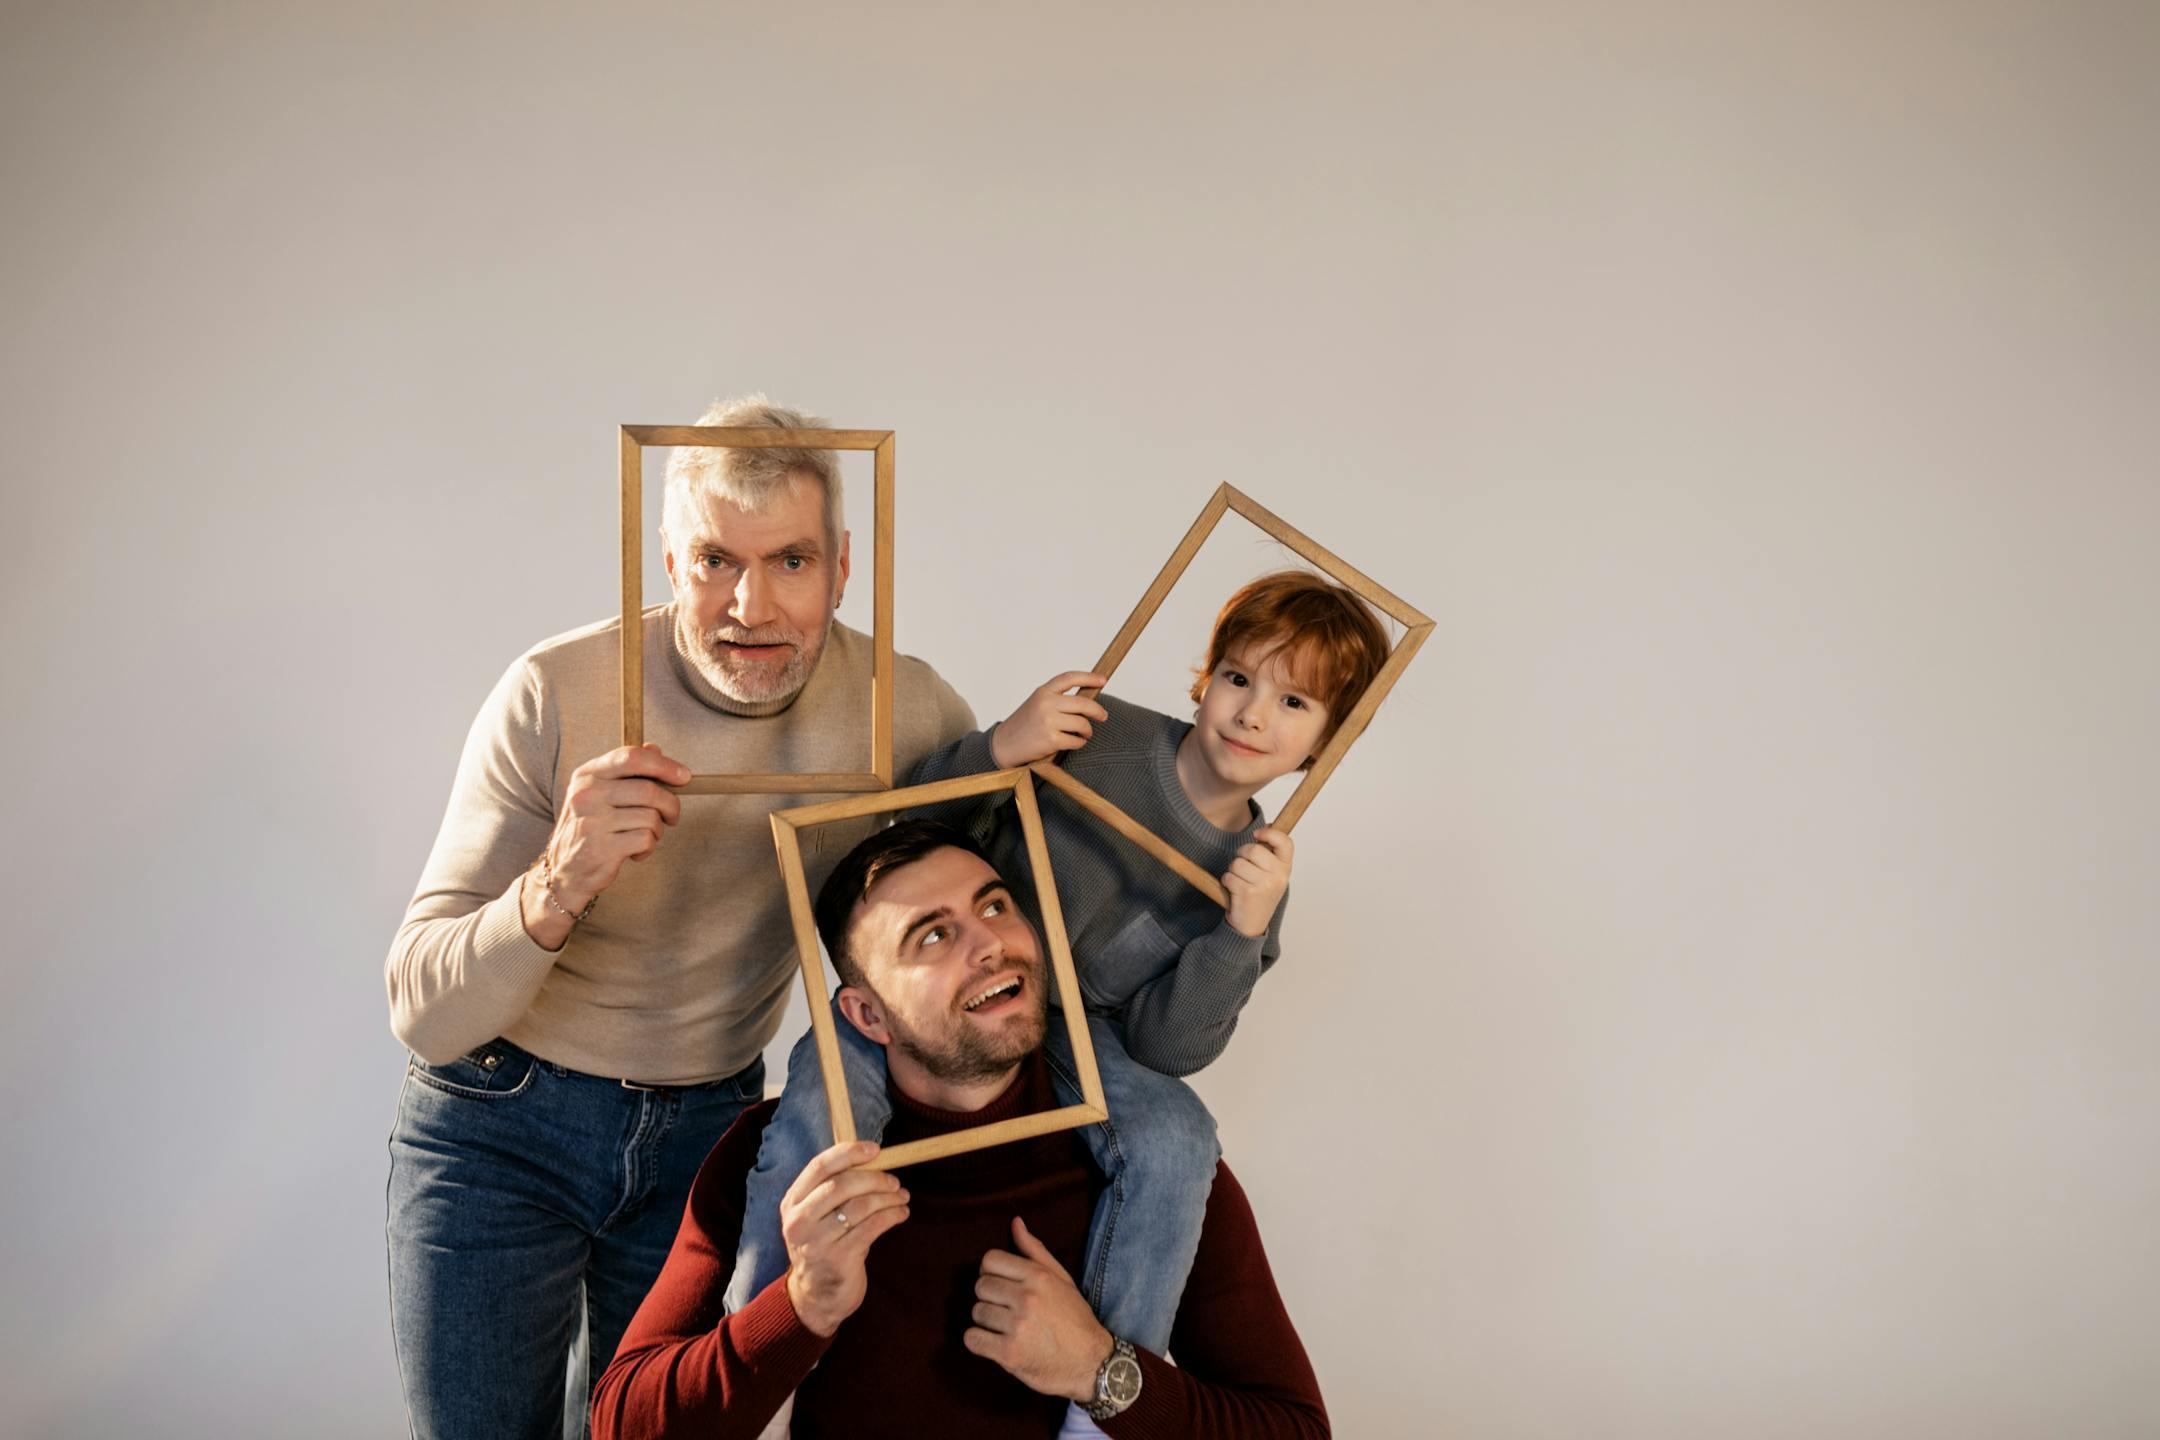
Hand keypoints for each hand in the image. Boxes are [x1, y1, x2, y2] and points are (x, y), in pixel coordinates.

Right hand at [520, 744, 688, 948]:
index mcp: (587, 775)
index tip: (684, 776)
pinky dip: (648, 847)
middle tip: (671, 816)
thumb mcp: (600, 793)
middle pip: (649, 790)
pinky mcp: (602, 848)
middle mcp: (586, 795)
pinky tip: (635, 851)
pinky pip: (646, 839)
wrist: (565, 871)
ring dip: (657, 830)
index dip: (664, 765)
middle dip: (670, 805)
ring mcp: (592, 822)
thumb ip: (626, 770)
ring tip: (644, 836)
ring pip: (651, 817)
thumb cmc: (590, 827)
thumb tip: (655, 749)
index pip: (631, 757)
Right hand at [781, 1141, 910, 1336]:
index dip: (849, 1153)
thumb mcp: (816, 1216)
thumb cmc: (824, 1245)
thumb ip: (834, 1188)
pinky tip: (901, 1213)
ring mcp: (817, 1242)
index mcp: (792, 1203)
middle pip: (841, 1185)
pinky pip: (873, 1227)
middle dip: (875, 1178)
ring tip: (902, 1197)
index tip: (875, 1149)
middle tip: (894, 1181)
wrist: (816, 1297)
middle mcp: (799, 1221)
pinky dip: (892, 1215)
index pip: (819, 1167)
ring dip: (888, 1198)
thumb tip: (873, 1157)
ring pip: (861, 1206)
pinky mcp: (839, 1259)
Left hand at [962, 1216, 1113, 1402]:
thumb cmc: (1075, 1318)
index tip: (1002, 1285)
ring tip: (1005, 1327)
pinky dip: (979, 1341)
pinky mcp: (1009, 1353)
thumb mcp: (1061, 1279)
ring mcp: (1017, 1326)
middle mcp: (1027, 1298)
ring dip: (986, 1321)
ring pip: (976, 1312)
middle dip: (989, 1297)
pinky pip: (972, 1339)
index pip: (989, 1259)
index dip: (991, 1272)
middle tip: (1006, 1309)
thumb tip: (1015, 1222)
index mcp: (1038, 1276)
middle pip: (980, 1286)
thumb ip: (1035, 1250)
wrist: (1091, 1362)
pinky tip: (995, 1343)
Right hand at [989, 672, 1110, 768]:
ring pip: (1082, 724)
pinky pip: (1077, 741)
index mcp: (1043, 692)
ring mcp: (1048, 721)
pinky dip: (1079, 743)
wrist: (1004, 744)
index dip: (1089, 677)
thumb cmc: (1025, 724)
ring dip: (1087, 731)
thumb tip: (1088, 700)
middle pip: (1083, 704)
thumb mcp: (1037, 704)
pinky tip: (1074, 743)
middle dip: (1098, 711)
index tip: (1103, 680)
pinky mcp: (1051, 739)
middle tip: (1103, 716)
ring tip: (1083, 734)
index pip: (1069, 678)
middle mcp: (1046, 703)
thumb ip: (1058, 699)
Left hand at [1222, 826, 1292, 937]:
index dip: (1270, 833)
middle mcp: (1278, 876)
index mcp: (1286, 868)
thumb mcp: (1272, 875)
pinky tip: (1235, 891)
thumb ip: (1271, 854)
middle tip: (1243, 867)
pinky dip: (1227, 882)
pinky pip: (1229, 876)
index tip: (1257, 834)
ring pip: (1237, 863)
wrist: (1252, 926)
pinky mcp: (1248, 893)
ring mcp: (1264, 885)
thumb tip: (1269, 826)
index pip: (1285, 842)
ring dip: (1233, 871)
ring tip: (1240, 883)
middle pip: (1252, 849)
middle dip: (1241, 855)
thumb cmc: (1260, 895)